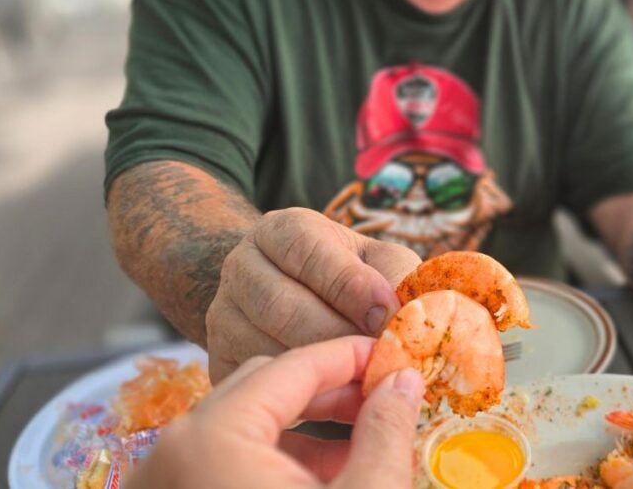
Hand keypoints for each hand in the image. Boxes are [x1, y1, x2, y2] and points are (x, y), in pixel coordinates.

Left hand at [126, 336, 424, 488]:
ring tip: (361, 436)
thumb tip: (405, 381)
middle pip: (264, 385)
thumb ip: (385, 432)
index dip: (354, 355)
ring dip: (306, 423)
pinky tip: (323, 469)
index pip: (294, 364)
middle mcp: (173, 448)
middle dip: (330, 388)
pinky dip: (274, 456)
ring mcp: (163, 478)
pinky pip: (224, 459)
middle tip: (382, 397)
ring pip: (245, 423)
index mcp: (210, 439)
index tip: (395, 359)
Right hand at [205, 208, 419, 381]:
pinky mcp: (219, 360)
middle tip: (381, 359)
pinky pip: (259, 383)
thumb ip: (397, 277)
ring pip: (267, 348)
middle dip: (338, 335)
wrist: (301, 301)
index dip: (349, 285)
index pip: (306, 249)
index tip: (387, 315)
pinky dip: (303, 397)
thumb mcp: (379, 262)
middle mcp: (241, 267)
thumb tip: (414, 313)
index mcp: (281, 231)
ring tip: (370, 384)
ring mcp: (223, 315)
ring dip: (322, 372)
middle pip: (281, 305)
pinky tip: (342, 402)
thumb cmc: (354, 279)